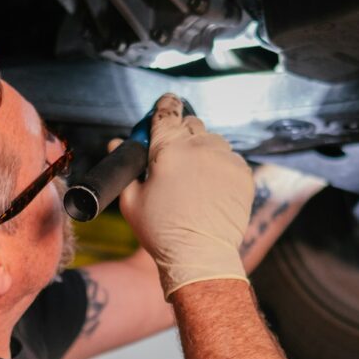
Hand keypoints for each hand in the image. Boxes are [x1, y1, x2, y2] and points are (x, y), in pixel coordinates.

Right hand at [118, 94, 253, 298]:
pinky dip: (220, 166)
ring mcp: (224, 159)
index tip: (167, 103)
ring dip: (203, 149)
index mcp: (168, 148)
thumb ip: (126, 167)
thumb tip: (115, 142)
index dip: (165, 105)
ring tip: (195, 177)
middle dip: (182, 132)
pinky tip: (211, 188)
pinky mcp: (242, 173)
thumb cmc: (161, 230)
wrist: (199, 255)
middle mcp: (199, 146)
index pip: (166, 111)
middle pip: (191, 123)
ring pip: (213, 140)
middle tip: (175, 155)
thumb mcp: (131, 200)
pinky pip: (230, 158)